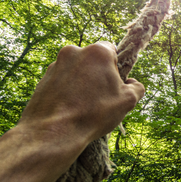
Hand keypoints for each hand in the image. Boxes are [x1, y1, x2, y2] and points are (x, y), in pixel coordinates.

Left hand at [18, 42, 144, 145]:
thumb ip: (137, 87)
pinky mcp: (44, 78)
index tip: (115, 83)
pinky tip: (70, 108)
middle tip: (101, 97)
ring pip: (76, 70)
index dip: (116, 66)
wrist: (53, 132)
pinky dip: (67, 90)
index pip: (112, 49)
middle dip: (98, 74)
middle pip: (92, 60)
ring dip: (82, 82)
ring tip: (84, 105)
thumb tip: (133, 83)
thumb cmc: (93, 113)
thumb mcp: (128, 101)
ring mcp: (56, 64)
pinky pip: (62, 80)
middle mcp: (74, 52)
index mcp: (97, 52)